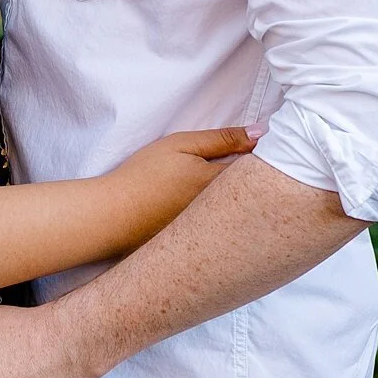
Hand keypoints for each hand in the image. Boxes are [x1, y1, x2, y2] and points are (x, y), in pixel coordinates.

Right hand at [104, 125, 256, 251]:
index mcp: (225, 183)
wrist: (114, 217)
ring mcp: (217, 232)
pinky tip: (204, 212)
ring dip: (243, 200)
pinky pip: (227, 230)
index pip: (261, 168)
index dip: (263, 156)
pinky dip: (226, 221)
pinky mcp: (205, 246)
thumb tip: (261, 132)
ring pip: (243, 212)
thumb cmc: (144, 176)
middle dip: (259, 179)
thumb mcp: (181, 146)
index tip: (262, 147)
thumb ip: (222, 138)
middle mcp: (228, 212)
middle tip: (245, 166)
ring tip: (214, 189)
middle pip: (257, 194)